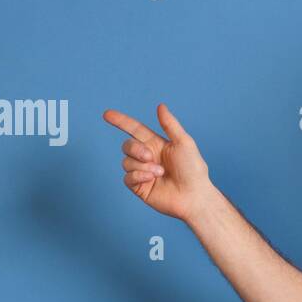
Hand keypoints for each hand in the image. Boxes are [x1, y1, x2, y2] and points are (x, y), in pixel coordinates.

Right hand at [103, 103, 213, 221]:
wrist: (194, 196)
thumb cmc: (193, 169)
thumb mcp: (184, 142)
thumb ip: (170, 124)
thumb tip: (160, 106)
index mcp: (156, 144)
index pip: (134, 129)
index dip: (121, 121)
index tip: (107, 114)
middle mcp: (148, 157)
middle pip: (127, 145)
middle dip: (135, 149)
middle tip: (149, 156)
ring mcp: (142, 172)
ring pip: (126, 162)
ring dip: (142, 166)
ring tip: (160, 172)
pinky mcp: (140, 187)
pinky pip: (127, 177)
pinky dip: (138, 176)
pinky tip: (151, 179)